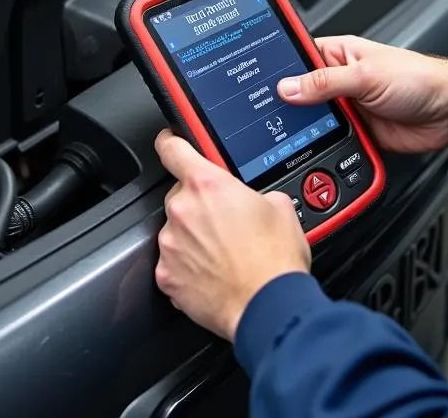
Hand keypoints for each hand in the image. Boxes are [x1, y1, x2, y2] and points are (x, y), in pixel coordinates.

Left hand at [154, 129, 310, 340]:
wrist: (267, 306)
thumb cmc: (274, 259)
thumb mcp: (280, 205)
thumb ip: (255, 192)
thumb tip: (253, 199)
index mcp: (208, 184)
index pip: (173, 149)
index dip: (172, 141)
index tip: (172, 141)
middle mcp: (183, 211)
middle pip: (180, 194)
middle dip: (199, 203)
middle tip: (225, 218)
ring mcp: (171, 246)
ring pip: (177, 229)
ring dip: (194, 235)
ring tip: (224, 251)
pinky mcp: (166, 277)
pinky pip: (173, 262)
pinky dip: (188, 264)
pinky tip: (214, 271)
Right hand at [277, 35, 447, 153]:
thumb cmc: (418, 79)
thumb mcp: (366, 76)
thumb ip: (326, 83)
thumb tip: (288, 87)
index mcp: (339, 54)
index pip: (297, 56)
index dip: (278, 67)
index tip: (254, 80)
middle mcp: (339, 80)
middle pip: (300, 93)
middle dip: (286, 105)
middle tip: (263, 116)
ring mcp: (346, 109)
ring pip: (312, 122)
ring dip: (305, 130)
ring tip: (283, 137)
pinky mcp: (355, 134)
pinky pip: (330, 142)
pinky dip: (322, 149)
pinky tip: (309, 153)